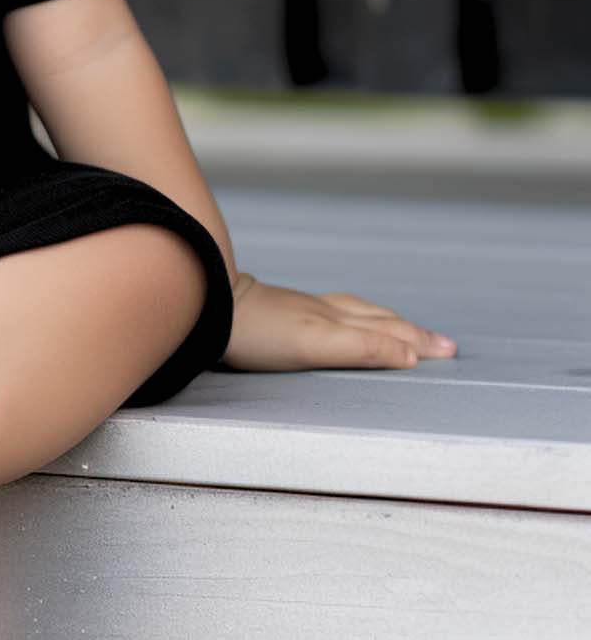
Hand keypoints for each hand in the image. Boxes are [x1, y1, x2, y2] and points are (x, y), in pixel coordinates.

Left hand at [221, 271, 458, 371]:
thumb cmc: (256, 330)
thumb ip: (363, 347)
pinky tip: (338, 318)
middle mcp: (322, 311)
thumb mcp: (315, 343)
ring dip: (384, 321)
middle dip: (410, 333)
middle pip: (375, 320)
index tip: (449, 351)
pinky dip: (351, 315)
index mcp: (334, 322)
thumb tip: (412, 355)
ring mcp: (300, 308)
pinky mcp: (278, 309)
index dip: (415, 344)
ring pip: (353, 312)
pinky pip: (327, 310)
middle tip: (444, 344)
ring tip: (402, 327)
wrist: (205, 299)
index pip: (386, 333)